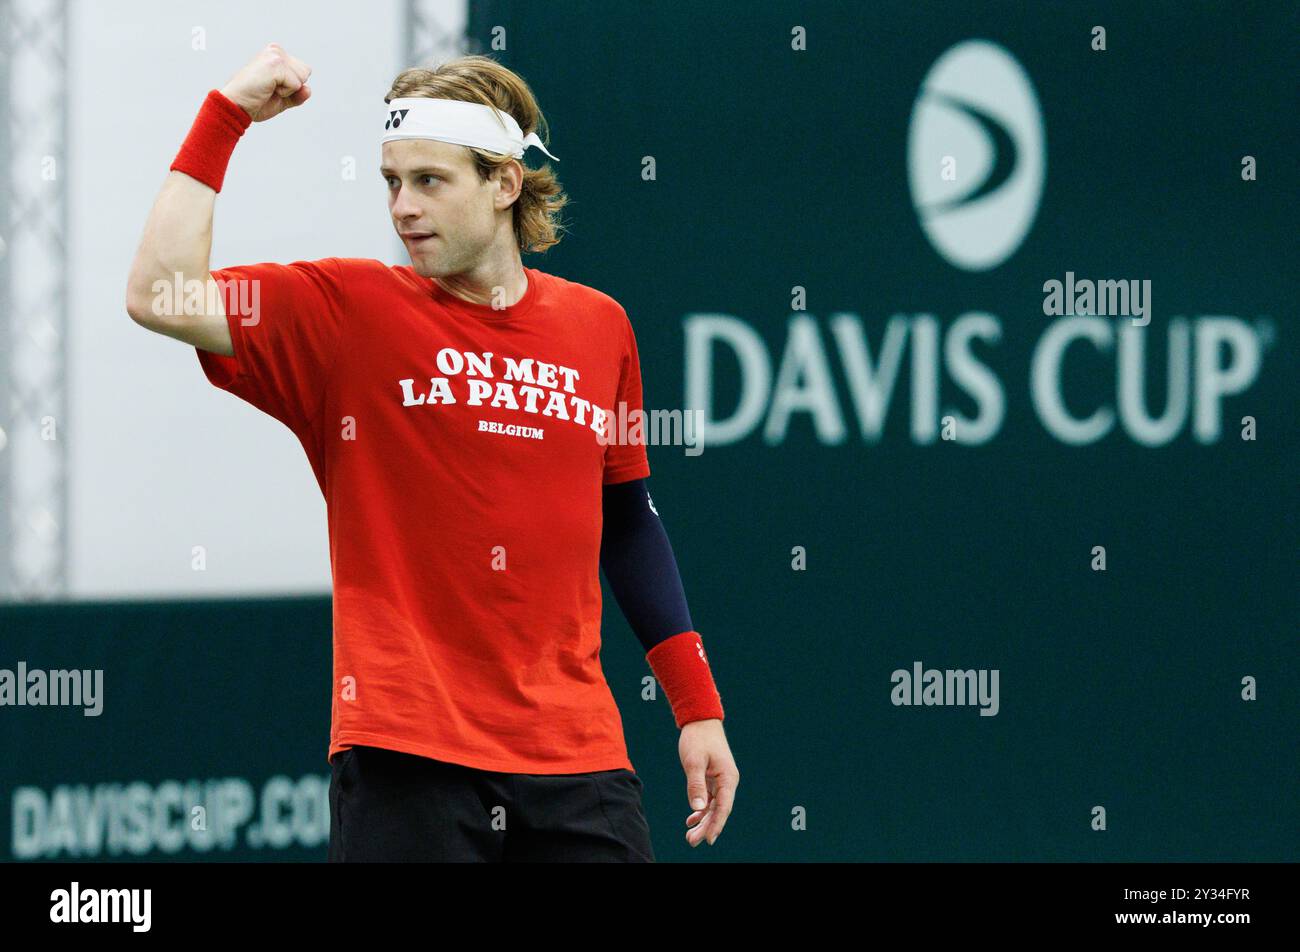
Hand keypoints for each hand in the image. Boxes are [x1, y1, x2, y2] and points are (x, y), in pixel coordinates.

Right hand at [220, 43, 311, 122]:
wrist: (236, 105)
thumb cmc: (254, 102)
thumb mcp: (281, 99)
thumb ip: (297, 94)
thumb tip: (308, 89)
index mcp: (275, 54)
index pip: (303, 71)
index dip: (292, 87)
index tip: (272, 89)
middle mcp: (275, 50)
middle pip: (306, 72)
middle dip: (292, 87)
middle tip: (270, 90)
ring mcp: (275, 55)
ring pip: (302, 77)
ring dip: (288, 90)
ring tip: (268, 88)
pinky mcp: (276, 64)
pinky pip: (296, 84)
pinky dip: (284, 93)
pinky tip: (267, 89)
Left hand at [679, 718, 738, 846]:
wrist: (700, 720)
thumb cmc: (698, 738)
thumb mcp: (694, 762)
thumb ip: (696, 785)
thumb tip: (697, 809)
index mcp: (728, 778)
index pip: (723, 807)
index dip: (716, 825)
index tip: (709, 839)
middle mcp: (727, 781)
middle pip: (719, 810)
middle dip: (707, 827)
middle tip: (691, 841)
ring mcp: (721, 780)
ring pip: (713, 807)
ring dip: (703, 821)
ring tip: (690, 836)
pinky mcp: (713, 778)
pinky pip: (709, 799)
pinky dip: (700, 809)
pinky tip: (691, 819)